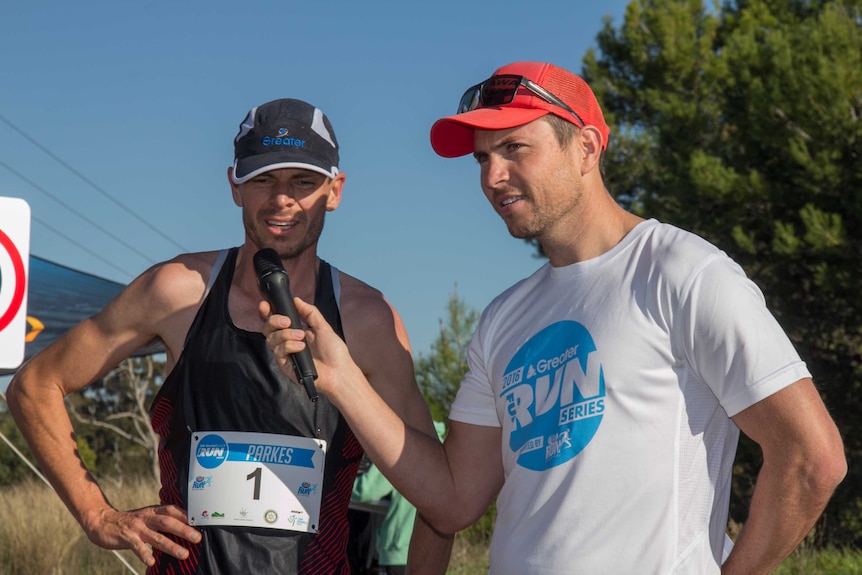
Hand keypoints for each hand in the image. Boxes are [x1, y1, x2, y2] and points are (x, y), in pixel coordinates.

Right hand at [84, 504, 200, 566]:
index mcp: (153, 511)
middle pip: (168, 522)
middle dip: (184, 530)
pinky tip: (151, 561)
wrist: (102, 521)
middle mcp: (147, 517)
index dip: (187, 515)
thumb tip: (184, 528)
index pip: (173, 510)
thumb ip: (162, 521)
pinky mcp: (126, 538)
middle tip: (198, 538)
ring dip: (171, 545)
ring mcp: (137, 528)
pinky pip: (136, 547)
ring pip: (156, 536)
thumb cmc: (130, 522)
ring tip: (184, 553)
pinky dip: (144, 554)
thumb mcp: (147, 517)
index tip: (201, 521)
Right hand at [261, 297, 362, 396]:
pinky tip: (301, 347)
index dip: (267, 312)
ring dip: (286, 335)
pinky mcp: (285, 366)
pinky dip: (289, 346)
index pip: (275, 321)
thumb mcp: (322, 326)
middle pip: (268, 329)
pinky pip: (279, 352)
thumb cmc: (334, 351)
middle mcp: (287, 342)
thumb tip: (296, 300)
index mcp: (295, 331)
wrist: (339, 372)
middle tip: (287, 321)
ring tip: (301, 336)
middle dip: (274, 321)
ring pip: (272, 340)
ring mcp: (285, 354)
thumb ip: (309, 312)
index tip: (266, 305)